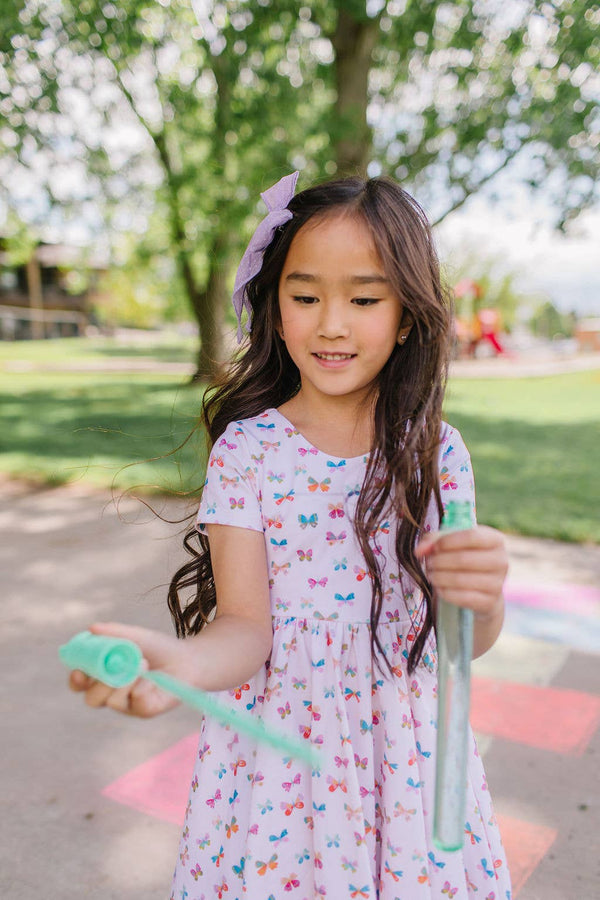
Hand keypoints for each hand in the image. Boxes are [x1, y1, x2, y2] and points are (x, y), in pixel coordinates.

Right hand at [68, 622, 183, 717]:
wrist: (189, 659)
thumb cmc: (159, 648)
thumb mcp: (136, 637)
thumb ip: (114, 633)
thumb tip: (91, 628)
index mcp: (104, 676)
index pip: (81, 684)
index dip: (76, 680)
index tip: (78, 671)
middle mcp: (112, 693)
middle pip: (91, 699)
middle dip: (99, 683)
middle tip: (114, 665)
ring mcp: (128, 705)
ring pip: (111, 702)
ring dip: (125, 680)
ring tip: (143, 662)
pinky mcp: (144, 711)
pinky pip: (136, 703)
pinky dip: (143, 686)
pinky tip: (154, 678)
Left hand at [415, 524, 507, 622]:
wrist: (481, 591)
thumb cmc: (464, 559)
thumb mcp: (452, 544)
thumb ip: (433, 540)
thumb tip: (419, 550)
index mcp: (495, 540)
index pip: (472, 536)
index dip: (448, 541)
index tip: (434, 547)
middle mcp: (501, 561)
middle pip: (464, 559)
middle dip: (439, 561)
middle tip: (429, 563)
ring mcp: (498, 583)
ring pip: (460, 579)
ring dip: (439, 577)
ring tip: (431, 575)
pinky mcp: (490, 602)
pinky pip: (461, 597)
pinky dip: (445, 592)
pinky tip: (439, 588)